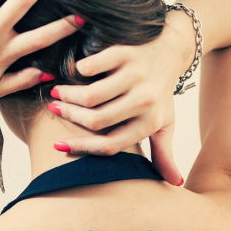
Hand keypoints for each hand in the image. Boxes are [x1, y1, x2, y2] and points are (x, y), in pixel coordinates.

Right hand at [46, 27, 193, 185]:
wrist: (172, 47)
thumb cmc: (160, 91)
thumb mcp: (164, 122)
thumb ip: (163, 153)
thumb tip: (175, 184)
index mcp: (151, 122)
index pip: (110, 144)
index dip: (81, 147)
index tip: (58, 145)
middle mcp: (145, 101)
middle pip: (96, 120)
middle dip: (70, 116)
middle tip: (55, 109)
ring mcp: (136, 76)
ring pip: (90, 96)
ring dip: (68, 95)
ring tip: (58, 92)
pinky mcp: (126, 53)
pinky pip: (91, 67)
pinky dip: (77, 71)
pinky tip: (72, 72)